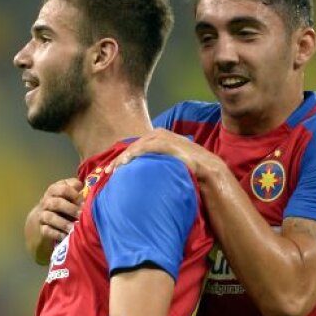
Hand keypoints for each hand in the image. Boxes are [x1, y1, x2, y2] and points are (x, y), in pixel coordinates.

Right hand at [26, 178, 82, 263]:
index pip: (63, 188)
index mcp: (54, 190)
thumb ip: (76, 188)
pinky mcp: (41, 228)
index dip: (73, 194)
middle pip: (56, 203)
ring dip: (63, 223)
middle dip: (70, 209)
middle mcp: (46, 201)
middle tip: (81, 215)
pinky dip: (57, 234)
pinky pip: (47, 231)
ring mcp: (42, 215)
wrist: (43, 217)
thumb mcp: (68, 193)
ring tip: (74, 228)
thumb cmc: (62, 203)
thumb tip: (88, 187)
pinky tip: (66, 236)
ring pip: (50, 217)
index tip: (82, 200)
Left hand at [104, 129, 220, 176]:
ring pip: (137, 146)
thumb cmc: (189, 172)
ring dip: (124, 157)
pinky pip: (147, 147)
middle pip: (133, 146)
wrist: (208, 172)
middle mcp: (160, 135)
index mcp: (159, 139)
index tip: (110, 172)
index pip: (135, 147)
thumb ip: (155, 167)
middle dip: (119, 159)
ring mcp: (164, 138)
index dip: (122, 158)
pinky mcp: (168, 143)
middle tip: (107, 172)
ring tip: (114, 170)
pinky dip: (135, 153)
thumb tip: (140, 179)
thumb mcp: (168, 167)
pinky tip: (126, 162)